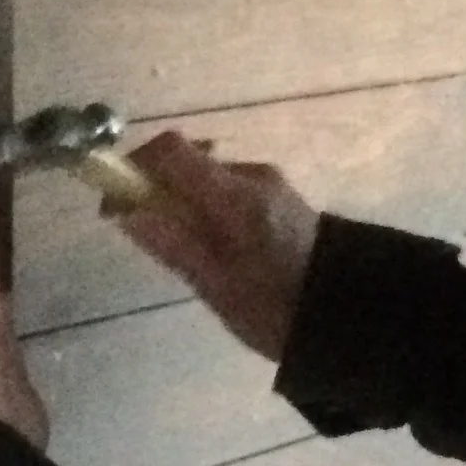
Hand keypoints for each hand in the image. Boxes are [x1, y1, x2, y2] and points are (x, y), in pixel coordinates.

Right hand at [115, 131, 319, 360]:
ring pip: (205, 176)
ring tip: (182, 248)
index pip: (171, 150)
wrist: (349, 316)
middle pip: (187, 160)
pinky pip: (225, 188)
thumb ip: (171, 242)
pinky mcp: (277, 197)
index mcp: (236, 195)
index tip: (116, 200)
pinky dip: (205, 206)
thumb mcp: (216, 285)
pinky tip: (212, 246)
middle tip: (145, 232)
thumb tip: (122, 209)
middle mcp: (252, 176)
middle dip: (156, 187)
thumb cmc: (276, 309)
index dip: (134, 165)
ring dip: (181, 199)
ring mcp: (268, 183)